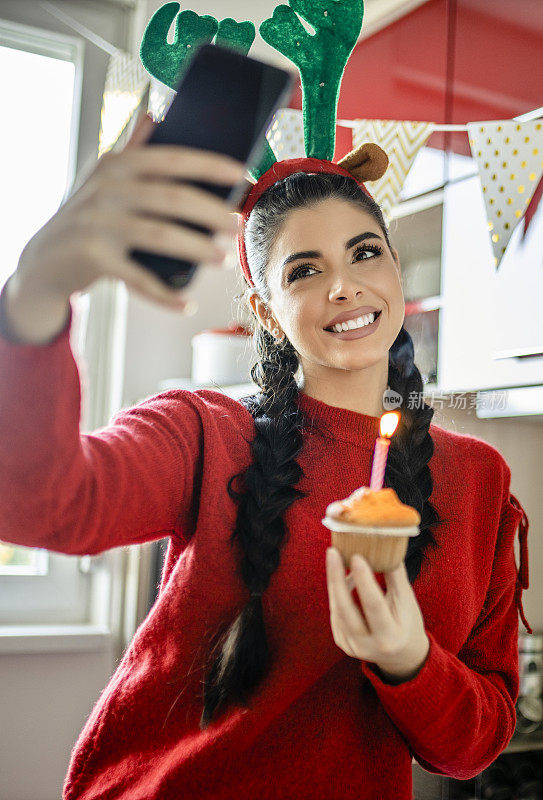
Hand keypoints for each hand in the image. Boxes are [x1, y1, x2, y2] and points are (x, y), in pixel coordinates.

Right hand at [17, 111, 244, 311]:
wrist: (44, 260)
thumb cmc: (86, 217)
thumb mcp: (103, 180)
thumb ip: (131, 150)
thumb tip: (154, 115)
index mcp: (117, 165)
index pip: (172, 160)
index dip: (210, 166)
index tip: (242, 175)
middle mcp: (107, 189)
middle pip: (173, 198)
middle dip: (212, 212)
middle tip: (238, 225)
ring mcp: (98, 223)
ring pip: (161, 235)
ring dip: (198, 249)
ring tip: (224, 259)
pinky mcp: (93, 257)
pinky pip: (139, 278)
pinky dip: (165, 294)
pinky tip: (186, 303)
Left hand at [326, 547, 429, 681]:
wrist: (402, 656)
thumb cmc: (408, 622)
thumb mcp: (407, 601)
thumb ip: (395, 575)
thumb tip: (385, 543)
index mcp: (390, 636)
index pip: (374, 606)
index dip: (364, 581)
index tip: (356, 556)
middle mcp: (368, 646)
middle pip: (346, 611)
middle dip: (336, 579)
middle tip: (333, 553)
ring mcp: (353, 647)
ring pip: (337, 610)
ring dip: (337, 583)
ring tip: (340, 560)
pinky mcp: (343, 643)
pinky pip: (335, 615)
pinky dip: (338, 595)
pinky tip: (344, 580)